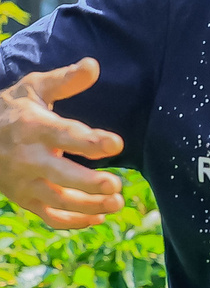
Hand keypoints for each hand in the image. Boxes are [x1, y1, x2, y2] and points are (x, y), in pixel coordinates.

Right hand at [0, 59, 123, 230]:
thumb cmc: (14, 110)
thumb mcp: (33, 89)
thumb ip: (64, 81)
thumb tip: (94, 65)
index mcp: (33, 127)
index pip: (64, 134)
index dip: (90, 140)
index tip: (117, 143)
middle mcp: (27, 156)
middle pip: (60, 175)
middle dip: (89, 183)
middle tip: (117, 185)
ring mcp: (25, 181)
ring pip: (58, 201)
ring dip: (90, 206)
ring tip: (117, 202)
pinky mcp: (25, 199)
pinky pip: (50, 217)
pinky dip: (74, 222)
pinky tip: (98, 218)